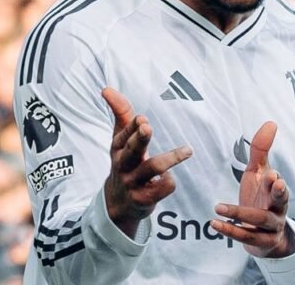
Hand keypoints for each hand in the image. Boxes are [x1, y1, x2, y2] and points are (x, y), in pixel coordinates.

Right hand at [102, 87, 192, 237]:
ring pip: (151, 168)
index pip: (123, 134)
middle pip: (132, 150)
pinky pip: (161, 188)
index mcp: (118, 147)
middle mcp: (123, 164)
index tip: (142, 118)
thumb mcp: (120, 140)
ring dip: (170, 158)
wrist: (118, 204)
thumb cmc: (125, 163)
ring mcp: (133, 183)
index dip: (132, 126)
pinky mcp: (143, 199)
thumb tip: (107, 89)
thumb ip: (121, 114)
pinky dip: (168, 181)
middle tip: (147, 126)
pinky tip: (169, 178)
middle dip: (139, 138)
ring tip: (187, 150)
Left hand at [211, 121, 294, 257]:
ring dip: (239, 213)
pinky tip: (214, 223)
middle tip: (274, 182)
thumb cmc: (261, 198)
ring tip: (217, 207)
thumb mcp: (259, 174)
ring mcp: (271, 228)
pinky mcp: (261, 243)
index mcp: (278, 191)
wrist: (266, 236)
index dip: (276, 181)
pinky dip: (230, 230)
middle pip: (281, 202)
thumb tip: (271, 122)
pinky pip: (246, 237)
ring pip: (259, 221)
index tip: (272, 175)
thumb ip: (261, 150)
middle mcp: (278, 209)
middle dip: (279, 194)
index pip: (280, 185)